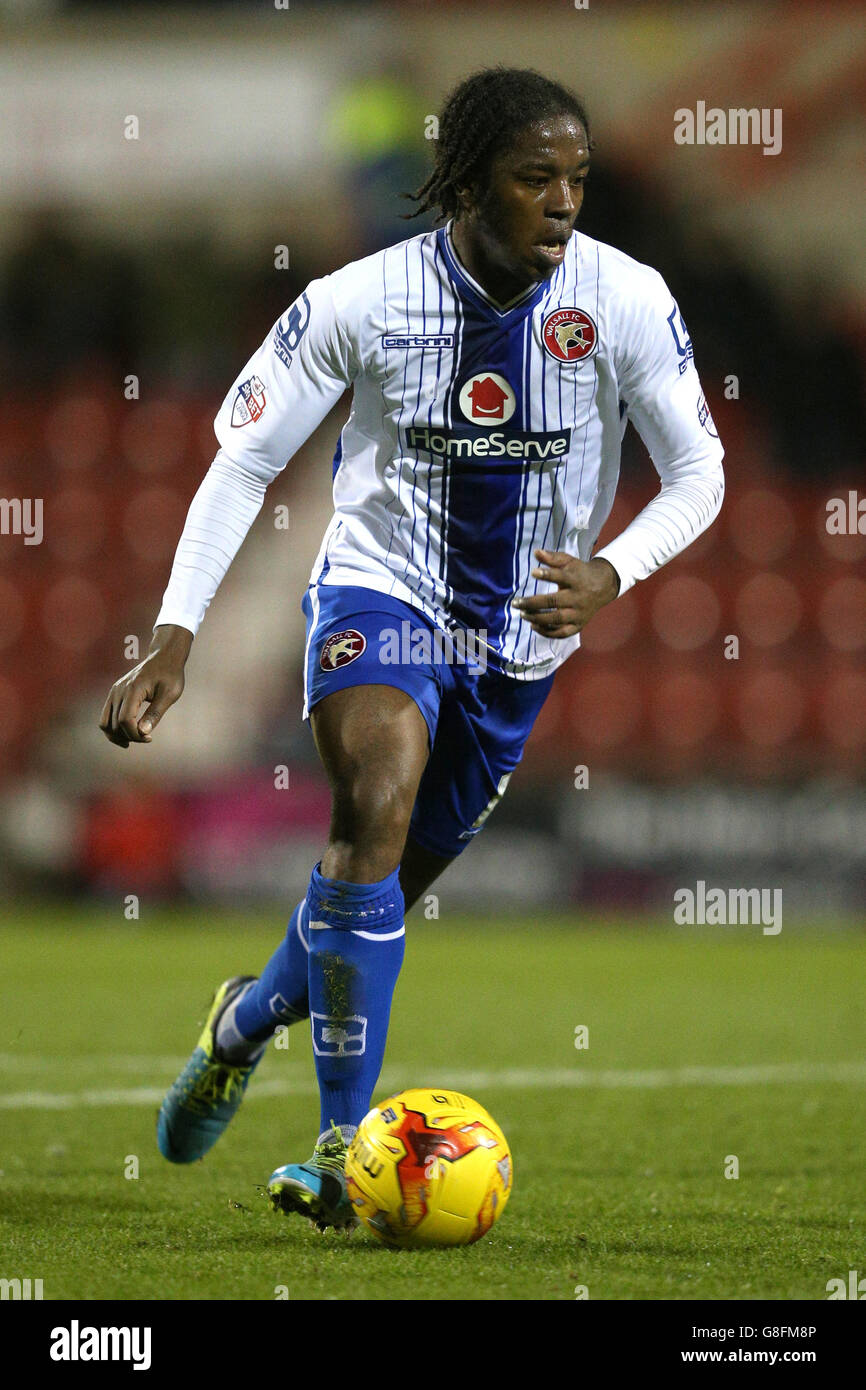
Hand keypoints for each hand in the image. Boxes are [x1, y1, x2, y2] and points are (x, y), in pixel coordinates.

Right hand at [98, 624, 192, 747]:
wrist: (163, 658)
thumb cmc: (170, 675)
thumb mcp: (169, 695)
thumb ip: (155, 713)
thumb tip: (143, 732)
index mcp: (132, 689)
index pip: (125, 720)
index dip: (135, 734)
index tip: (150, 738)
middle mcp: (118, 690)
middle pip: (115, 724)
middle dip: (130, 737)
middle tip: (147, 738)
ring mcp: (114, 692)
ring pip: (105, 723)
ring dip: (117, 736)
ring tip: (134, 740)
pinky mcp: (114, 694)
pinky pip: (106, 717)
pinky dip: (113, 729)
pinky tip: (127, 734)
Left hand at [511, 549, 619, 638]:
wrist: (604, 586)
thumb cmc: (580, 573)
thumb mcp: (569, 562)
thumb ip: (552, 558)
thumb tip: (536, 552)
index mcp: (575, 580)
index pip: (561, 577)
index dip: (547, 575)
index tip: (533, 572)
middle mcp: (578, 598)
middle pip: (554, 602)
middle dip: (532, 603)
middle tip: (515, 603)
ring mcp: (578, 613)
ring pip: (556, 619)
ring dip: (537, 618)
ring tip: (522, 614)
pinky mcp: (578, 625)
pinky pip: (562, 633)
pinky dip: (547, 632)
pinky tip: (534, 625)